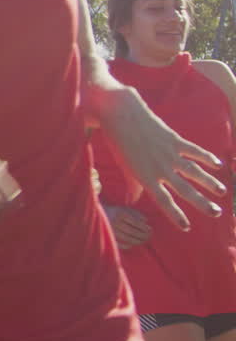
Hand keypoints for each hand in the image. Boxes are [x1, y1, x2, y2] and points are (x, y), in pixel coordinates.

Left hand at [101, 88, 223, 229]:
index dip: (175, 215)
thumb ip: (132, 185)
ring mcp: (169, 154)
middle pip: (185, 190)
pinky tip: (218, 165)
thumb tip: (132, 201)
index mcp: (145, 177)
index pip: (163, 201)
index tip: (186, 227)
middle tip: (216, 213)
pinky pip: (195, 151)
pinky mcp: (175, 140)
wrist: (120, 114)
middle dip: (201, 203)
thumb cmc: (119, 142)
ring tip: (222, 192)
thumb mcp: (124, 167)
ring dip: (210, 182)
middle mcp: (160, 168)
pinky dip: (207, 158)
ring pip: (194, 172)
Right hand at [103, 205, 151, 249]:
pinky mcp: (107, 237)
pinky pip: (119, 244)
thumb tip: (146, 221)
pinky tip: (132, 245)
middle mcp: (116, 222)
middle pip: (133, 232)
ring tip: (143, 241)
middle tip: (149, 236)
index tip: (150, 230)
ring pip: (128, 239)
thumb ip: (135, 213)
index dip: (145, 228)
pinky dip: (127, 245)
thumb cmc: (113, 211)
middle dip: (143, 235)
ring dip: (138, 241)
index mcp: (121, 214)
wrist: (95, 214)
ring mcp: (111, 230)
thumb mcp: (123, 209)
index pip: (137, 223)